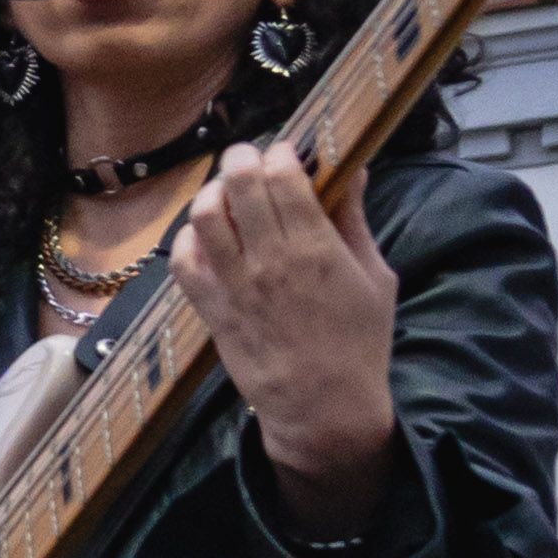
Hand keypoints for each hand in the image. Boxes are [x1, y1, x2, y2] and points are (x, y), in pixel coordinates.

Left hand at [174, 141, 402, 535]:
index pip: (283, 177)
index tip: (287, 152)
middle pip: (239, 186)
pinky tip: (206, 233)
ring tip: (226, 191)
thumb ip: (355, 220)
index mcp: (316, 249)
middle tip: (249, 158)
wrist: (322, 405)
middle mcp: (269, 261)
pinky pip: (183, 260)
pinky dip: (188, 237)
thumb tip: (354, 169)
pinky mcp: (210, 309)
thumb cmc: (360, 341)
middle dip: (242, 159)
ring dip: (212, 192)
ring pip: (205, 217)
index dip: (281, 153)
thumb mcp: (375, 276)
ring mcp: (234, 285)